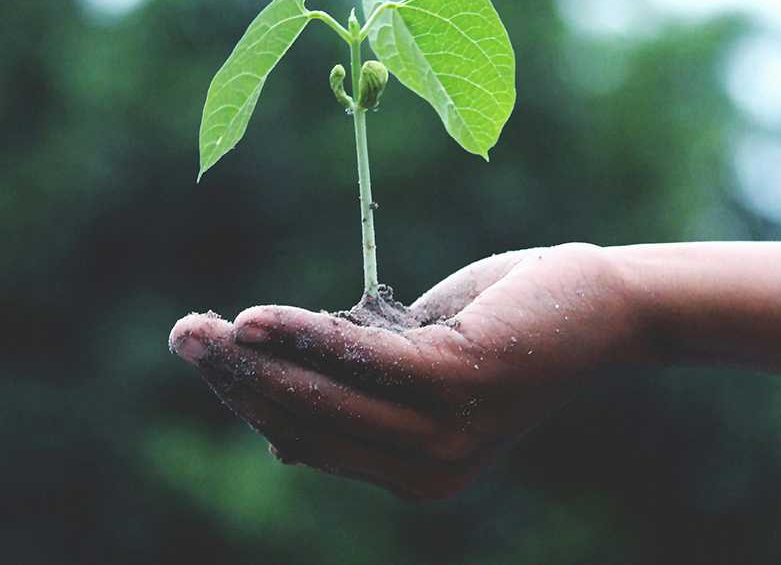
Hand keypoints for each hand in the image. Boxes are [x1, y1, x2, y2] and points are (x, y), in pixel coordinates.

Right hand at [169, 243, 646, 499]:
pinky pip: (361, 359)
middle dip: (236, 381)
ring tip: (200, 329)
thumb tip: (276, 437)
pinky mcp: (460, 383)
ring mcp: (446, 433)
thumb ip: (357, 397)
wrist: (598, 306)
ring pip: (324, 397)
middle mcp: (428, 471)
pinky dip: (305, 336)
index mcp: (415, 474)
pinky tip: (256, 319)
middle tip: (182, 336)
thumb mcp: (418, 369)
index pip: (310, 440)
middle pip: (306, 423)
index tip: (206, 355)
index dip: (250, 400)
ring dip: (253, 360)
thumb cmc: (502, 328)